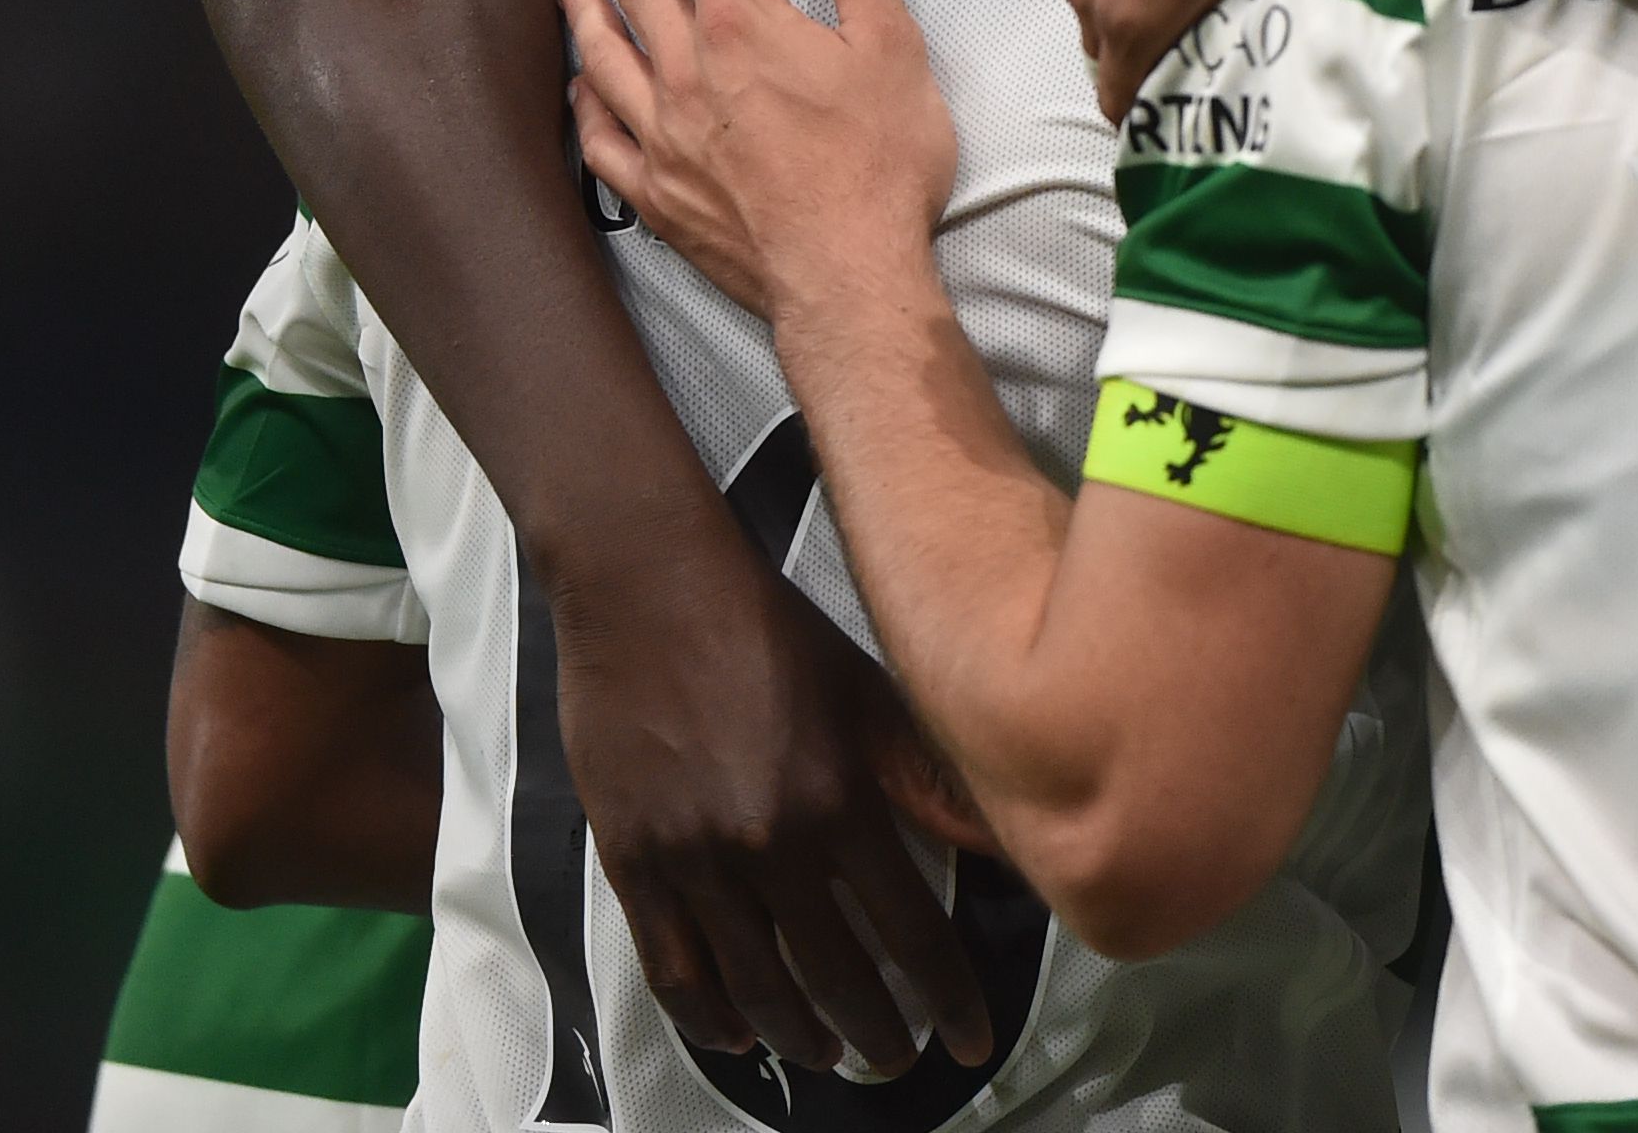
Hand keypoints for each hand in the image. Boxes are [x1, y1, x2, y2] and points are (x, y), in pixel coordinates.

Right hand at [550, 548, 1002, 1076]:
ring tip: (831, 1055)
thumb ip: (928, 774)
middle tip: (899, 1059)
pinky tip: (741, 1036)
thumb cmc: (765, 623)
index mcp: (841, 800)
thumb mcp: (865, 688)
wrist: (645, 578)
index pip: (913, 935)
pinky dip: (712, 1016)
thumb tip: (1005, 833)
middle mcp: (771, 842)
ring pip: (757, 987)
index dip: (949, 1001)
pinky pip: (674, 967)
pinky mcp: (633, 857)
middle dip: (879, 1034)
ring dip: (802, 1036)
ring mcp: (695, 857)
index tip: (970, 1042)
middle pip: (838, 977)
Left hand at [563, 0, 957, 318]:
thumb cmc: (877, 164)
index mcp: (742, 26)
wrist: (846, 276)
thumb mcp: (891, 47)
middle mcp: (686, 71)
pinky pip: (600, 138)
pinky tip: (582, 86)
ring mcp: (661, 135)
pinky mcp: (655, 193)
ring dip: (583, 5)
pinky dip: (585, 103)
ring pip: (604, 53)